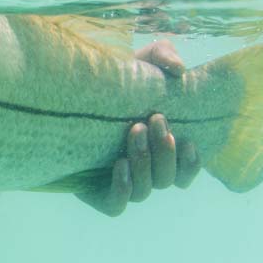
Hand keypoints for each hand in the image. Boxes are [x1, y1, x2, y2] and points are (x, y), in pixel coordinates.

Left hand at [76, 41, 202, 216]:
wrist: (69, 93)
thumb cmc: (116, 80)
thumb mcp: (141, 61)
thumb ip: (163, 57)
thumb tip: (178, 70)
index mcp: (161, 152)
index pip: (186, 172)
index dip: (192, 164)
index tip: (188, 139)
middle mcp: (144, 172)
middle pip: (167, 178)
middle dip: (165, 150)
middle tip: (154, 118)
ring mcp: (120, 183)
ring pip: (144, 190)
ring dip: (144, 161)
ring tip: (133, 130)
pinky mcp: (94, 191)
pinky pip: (115, 205)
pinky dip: (121, 189)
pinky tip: (119, 164)